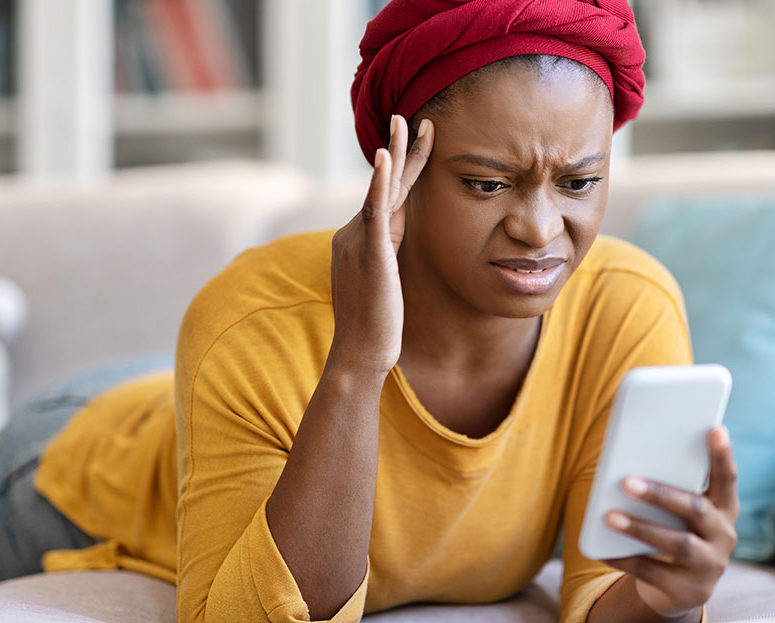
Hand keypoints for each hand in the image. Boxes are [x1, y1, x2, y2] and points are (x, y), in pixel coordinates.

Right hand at [329, 115, 433, 375]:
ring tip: (403, 123)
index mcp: (362, 238)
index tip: (419, 139)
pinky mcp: (369, 253)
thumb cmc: (376, 325)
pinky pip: (374, 210)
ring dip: (393, 153)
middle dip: (398, 149)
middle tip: (409, 116)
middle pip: (383, 183)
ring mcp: (359, 241)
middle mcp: (355, 233)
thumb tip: (396, 237)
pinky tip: (384, 156)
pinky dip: (378, 181)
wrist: (361, 354)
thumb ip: (387, 252)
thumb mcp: (384, 279)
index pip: (385, 194)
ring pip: (380, 189)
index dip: (403, 167)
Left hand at [601, 426, 738, 619]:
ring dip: (641, 528)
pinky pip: (654, 574)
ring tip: (609, 516)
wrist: (677, 589)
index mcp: (724, 508)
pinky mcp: (689, 591)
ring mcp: (710, 566)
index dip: (723, 455)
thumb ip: (669, 488)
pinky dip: (626, 560)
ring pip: (678, 545)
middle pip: (696, 510)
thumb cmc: (673, 532)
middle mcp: (724, 536)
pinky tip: (602, 550)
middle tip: (626, 482)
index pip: (728, 478)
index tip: (716, 428)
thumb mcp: (678, 512)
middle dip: (661, 495)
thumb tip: (626, 464)